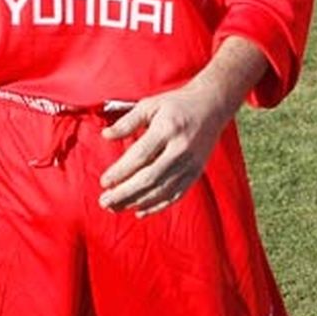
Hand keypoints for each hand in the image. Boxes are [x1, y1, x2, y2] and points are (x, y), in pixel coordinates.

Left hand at [97, 80, 230, 217]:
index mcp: (167, 129)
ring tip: (115, 207)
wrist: (212, 106)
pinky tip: (140, 211)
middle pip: (150, 177)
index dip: (121, 171)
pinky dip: (157, 206)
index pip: (140, 155)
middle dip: (125, 192)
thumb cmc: (176, 104)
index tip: (104, 182)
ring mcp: (190, 163)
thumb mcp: (150, 105)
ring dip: (137, 202)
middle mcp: (180, 149)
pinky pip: (176, 195)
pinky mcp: (196, 173)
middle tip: (104, 201)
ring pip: (162, 190)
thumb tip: (105, 136)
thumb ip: (127, 121)